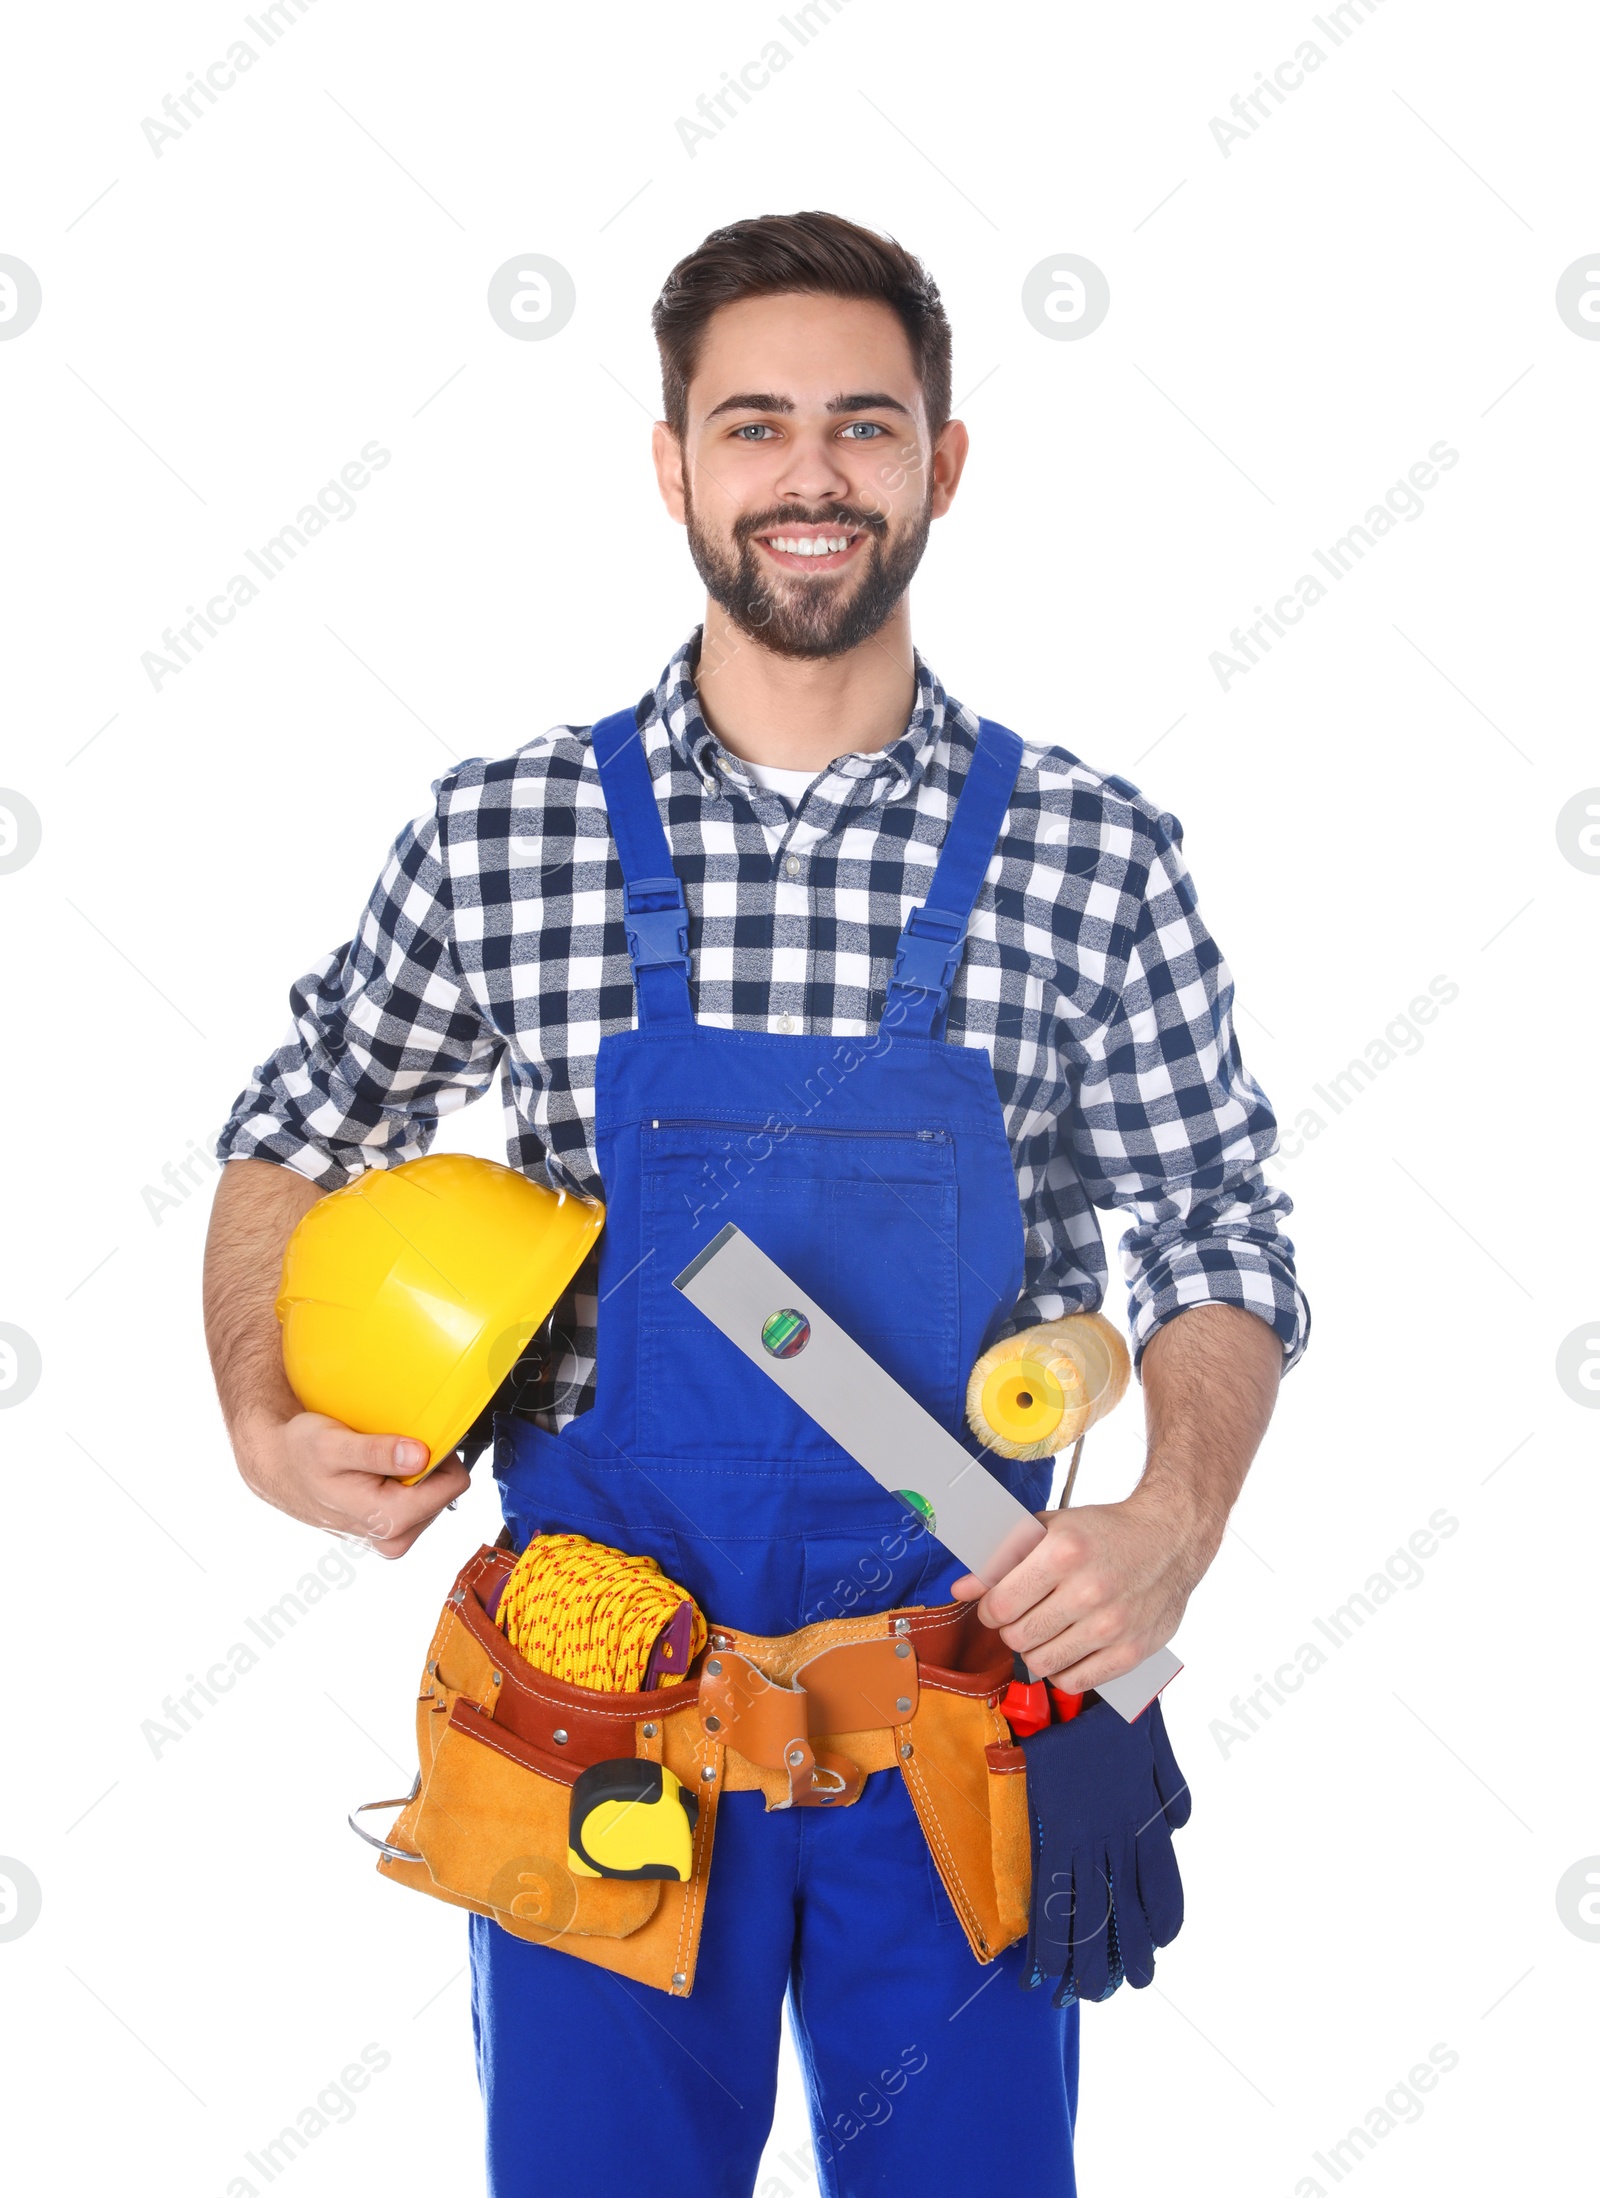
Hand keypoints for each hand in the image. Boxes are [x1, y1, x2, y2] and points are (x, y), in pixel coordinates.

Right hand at [232, 1407, 470, 1558]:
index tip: (415, 1437)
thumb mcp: (334, 1444)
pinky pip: (415, 1501)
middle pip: (445, 1490)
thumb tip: (420, 1455)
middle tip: (388, 1448)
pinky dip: (402, 1482)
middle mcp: (393, 1538)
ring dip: (412, 1473)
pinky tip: (374, 1473)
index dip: (441, 1453)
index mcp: (389, 1521)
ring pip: (432, 1496)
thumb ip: (378, 1452)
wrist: (278, 1468)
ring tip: (375, 1461)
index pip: (454, 1484)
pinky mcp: (386, 1532)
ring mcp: (390, 1538)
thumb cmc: (301, 1453)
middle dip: (425, 1465)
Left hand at [947, 1487, 1212, 1693]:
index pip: (1000, 1604)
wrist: (1168, 1540)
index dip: (989, 1608)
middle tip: (1023, 1615)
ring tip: (1046, 1630)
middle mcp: (1090, 1590)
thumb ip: (1002, 1558)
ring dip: (1034, 1650)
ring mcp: (1112, 1625)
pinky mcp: (1131, 1651)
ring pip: (1041, 1663)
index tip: (997, 1604)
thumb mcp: (1049, 1528)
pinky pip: (1074, 1681)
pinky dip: (1062, 1670)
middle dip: (1011, 1628)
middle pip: (1017, 1636)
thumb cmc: (1104, 1533)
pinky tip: (1068, 1648)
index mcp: (1065, 1552)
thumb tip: (961, 1590)